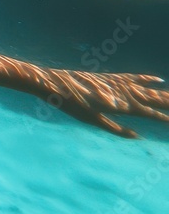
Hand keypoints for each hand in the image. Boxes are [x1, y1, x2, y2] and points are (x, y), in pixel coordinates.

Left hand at [38, 68, 168, 137]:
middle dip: (167, 102)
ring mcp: (116, 83)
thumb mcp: (93, 120)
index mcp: (119, 105)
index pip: (148, 113)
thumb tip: (138, 136)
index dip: (163, 118)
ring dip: (162, 93)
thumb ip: (116, 129)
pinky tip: (158, 80)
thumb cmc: (71, 105)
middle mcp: (122, 92)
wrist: (54, 83)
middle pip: (151, 98)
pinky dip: (146, 78)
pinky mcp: (109, 77)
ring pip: (146, 89)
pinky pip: (132, 77)